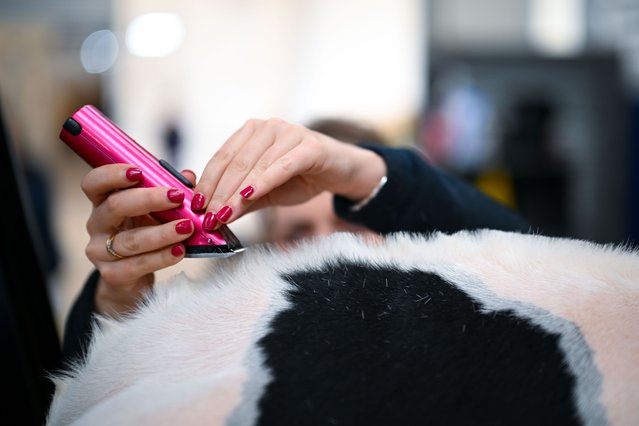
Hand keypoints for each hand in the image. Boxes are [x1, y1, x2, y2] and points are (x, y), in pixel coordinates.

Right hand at [81, 164, 196, 315]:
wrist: (133, 277)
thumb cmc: (144, 232)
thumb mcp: (154, 210)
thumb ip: (168, 191)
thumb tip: (187, 176)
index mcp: (103, 201)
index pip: (94, 182)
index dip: (112, 174)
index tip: (138, 171)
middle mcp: (97, 224)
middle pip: (115, 206)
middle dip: (149, 199)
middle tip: (177, 197)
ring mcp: (100, 251)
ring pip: (131, 240)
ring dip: (162, 232)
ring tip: (186, 227)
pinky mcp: (112, 274)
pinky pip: (138, 265)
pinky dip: (161, 257)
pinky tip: (179, 251)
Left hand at [191, 118, 386, 228]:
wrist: (342, 171)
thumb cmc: (303, 178)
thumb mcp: (267, 193)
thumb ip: (243, 200)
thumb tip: (216, 215)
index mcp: (252, 132)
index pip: (222, 158)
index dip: (207, 183)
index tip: (196, 208)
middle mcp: (268, 127)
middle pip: (235, 162)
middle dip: (218, 193)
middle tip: (208, 218)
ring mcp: (289, 132)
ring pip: (255, 165)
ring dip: (236, 193)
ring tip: (223, 215)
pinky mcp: (309, 146)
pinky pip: (281, 166)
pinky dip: (263, 183)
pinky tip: (248, 197)